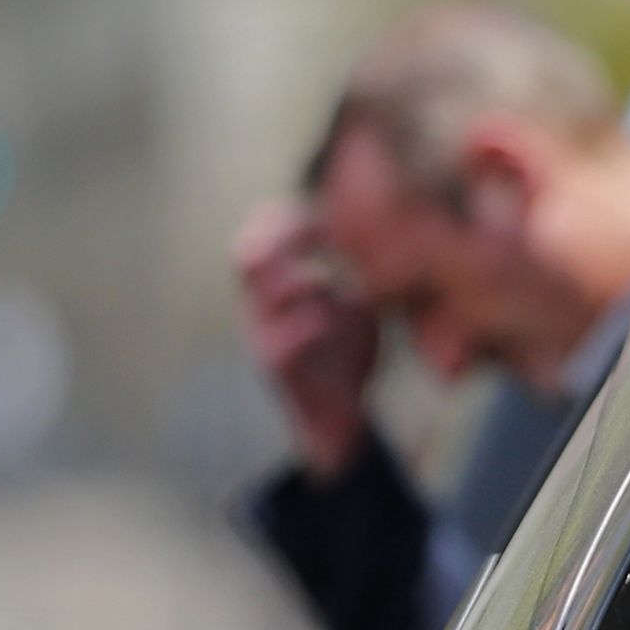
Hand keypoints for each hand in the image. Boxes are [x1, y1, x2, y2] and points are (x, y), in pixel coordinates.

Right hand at [234, 198, 377, 479]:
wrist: (339, 416)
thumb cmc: (344, 350)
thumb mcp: (352, 302)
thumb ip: (354, 271)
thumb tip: (383, 230)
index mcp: (274, 285)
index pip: (259, 231)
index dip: (289, 215)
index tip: (327, 214)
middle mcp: (260, 306)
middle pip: (246, 252)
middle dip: (287, 236)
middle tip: (325, 236)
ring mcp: (264, 335)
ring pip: (266, 290)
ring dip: (305, 279)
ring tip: (333, 285)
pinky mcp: (278, 367)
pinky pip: (285, 338)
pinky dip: (316, 322)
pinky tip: (340, 319)